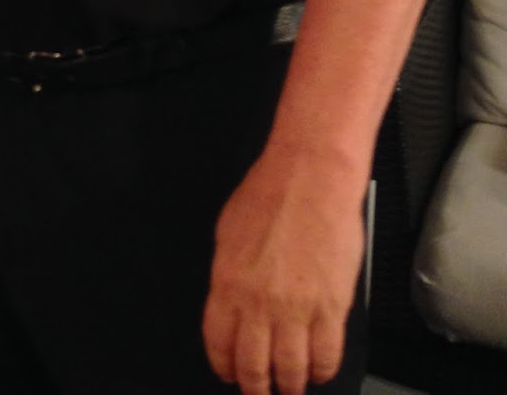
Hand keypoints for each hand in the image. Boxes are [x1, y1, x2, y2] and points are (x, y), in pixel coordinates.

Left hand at [202, 144, 365, 394]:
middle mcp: (259, 302)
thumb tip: (230, 305)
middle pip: (253, 367)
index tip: (229, 372)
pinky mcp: (332, 307)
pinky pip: (326, 355)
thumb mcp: (228, 232)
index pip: (219, 343)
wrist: (312, 176)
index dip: (224, 366)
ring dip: (290, 385)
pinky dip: (322, 371)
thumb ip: (228, 275)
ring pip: (291, 370)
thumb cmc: (271, 193)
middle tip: (260, 391)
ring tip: (291, 386)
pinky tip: (319, 370)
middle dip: (256, 387)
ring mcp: (297, 309)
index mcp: (228, 282)